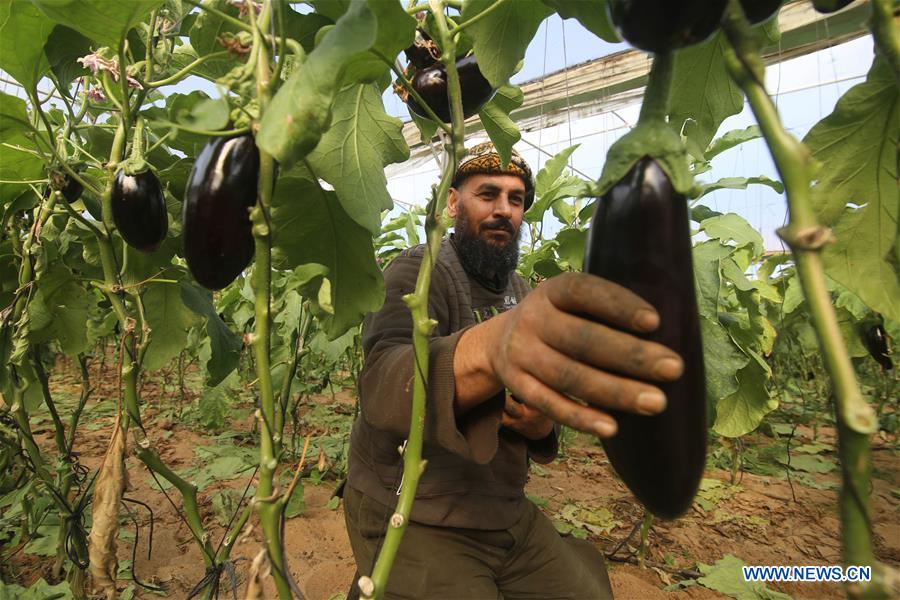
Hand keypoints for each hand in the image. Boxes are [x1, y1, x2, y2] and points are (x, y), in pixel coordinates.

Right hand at [455, 272, 683, 437]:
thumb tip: (669, 331)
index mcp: (552, 291)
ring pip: (569, 375)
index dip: (617, 305)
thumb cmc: (560, 319)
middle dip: (631, 355)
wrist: (500, 341)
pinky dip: (581, 418)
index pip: (583, 291)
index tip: (655, 322)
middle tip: (674, 368)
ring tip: (656, 402)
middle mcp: (533, 319)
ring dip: (615, 392)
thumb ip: (605, 309)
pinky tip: (612, 428)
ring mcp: (522, 354)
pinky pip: (550, 404)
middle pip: (581, 339)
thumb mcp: (571, 301)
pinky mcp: (518, 385)